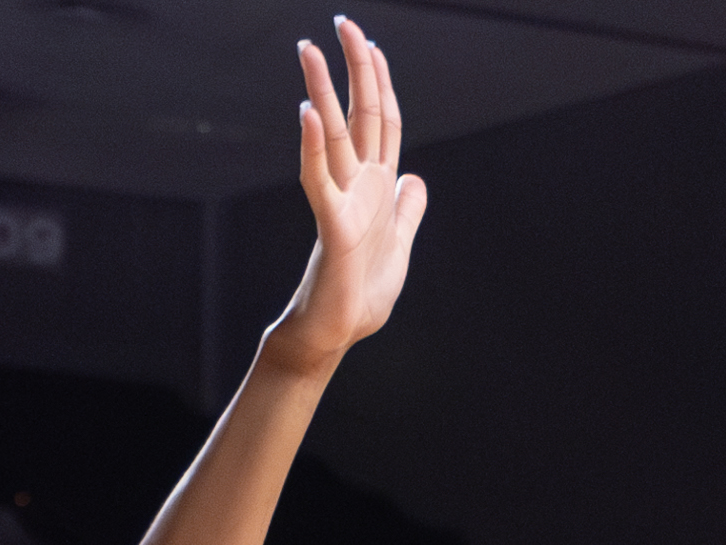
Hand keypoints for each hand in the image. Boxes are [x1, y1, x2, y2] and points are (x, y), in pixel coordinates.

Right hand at [266, 17, 428, 370]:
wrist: (336, 334)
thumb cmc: (361, 297)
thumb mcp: (400, 248)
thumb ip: (408, 212)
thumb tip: (417, 181)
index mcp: (379, 188)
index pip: (384, 122)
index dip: (382, 82)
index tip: (373, 45)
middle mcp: (359, 185)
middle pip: (360, 114)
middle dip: (354, 68)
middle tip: (340, 23)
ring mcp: (342, 202)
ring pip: (333, 136)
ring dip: (322, 91)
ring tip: (308, 50)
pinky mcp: (331, 226)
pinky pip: (319, 179)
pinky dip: (314, 147)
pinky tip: (309, 113)